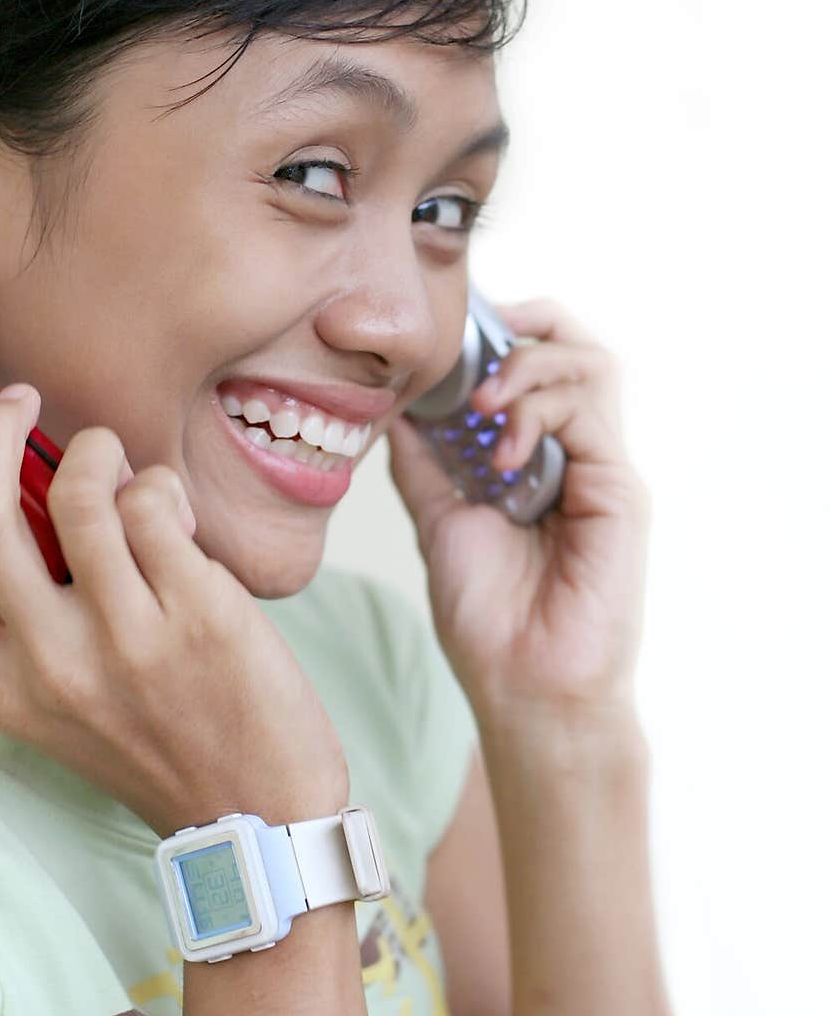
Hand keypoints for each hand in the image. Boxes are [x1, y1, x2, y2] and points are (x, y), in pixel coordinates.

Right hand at [0, 386, 347, 836]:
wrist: (259, 810)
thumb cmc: (162, 742)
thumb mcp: (63, 703)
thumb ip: (26, 624)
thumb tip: (17, 502)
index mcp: (5, 684)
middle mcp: (52, 662)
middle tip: (17, 402)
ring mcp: (127, 639)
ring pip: (81, 494)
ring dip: (97, 451)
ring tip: (118, 464)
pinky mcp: (199, 614)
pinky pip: (156, 506)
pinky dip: (159, 488)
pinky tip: (176, 514)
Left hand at [386, 298, 651, 723]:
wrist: (523, 691)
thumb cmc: (489, 619)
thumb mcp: (440, 520)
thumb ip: (426, 463)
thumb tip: (395, 405)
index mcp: (542, 456)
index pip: (538, 361)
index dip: (497, 334)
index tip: (445, 333)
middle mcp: (579, 453)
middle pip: (576, 345)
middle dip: (524, 324)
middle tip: (474, 337)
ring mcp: (604, 470)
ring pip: (591, 364)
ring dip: (527, 366)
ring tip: (484, 398)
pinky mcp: (621, 493)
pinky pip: (589, 417)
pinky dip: (539, 415)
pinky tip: (501, 453)